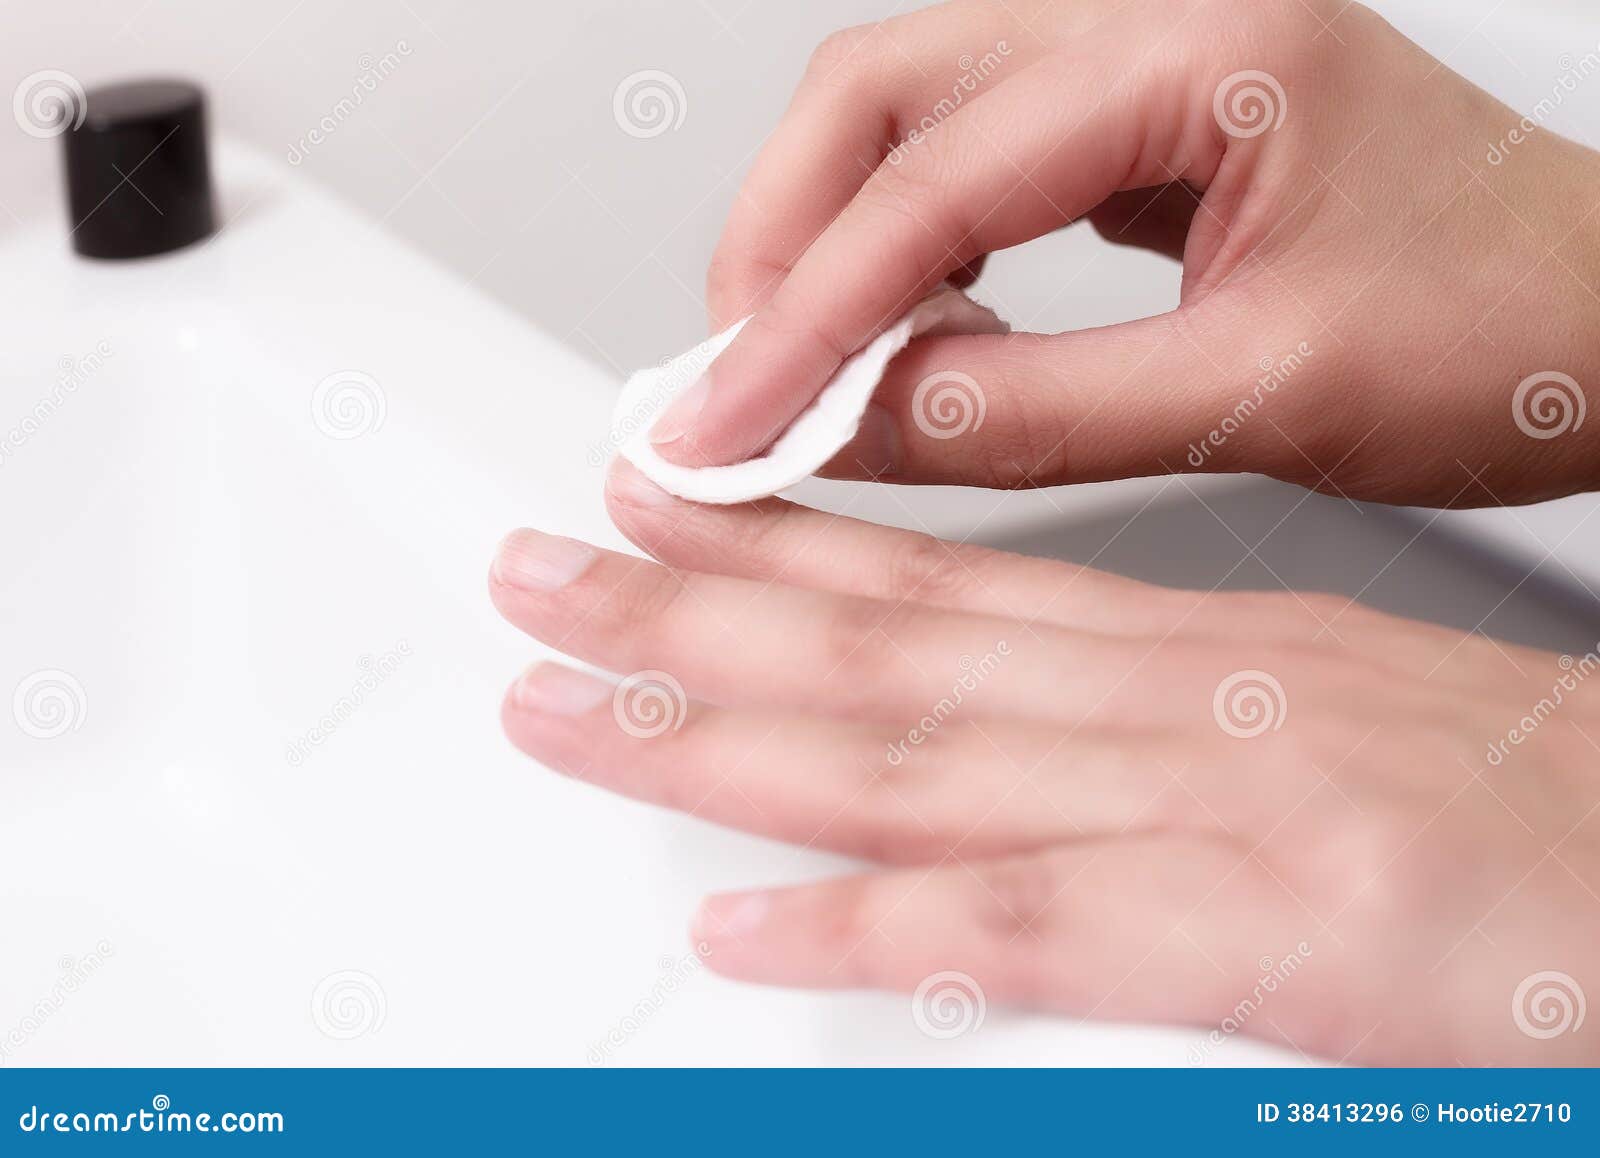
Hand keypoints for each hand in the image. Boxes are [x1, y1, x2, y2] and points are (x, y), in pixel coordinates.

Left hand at [488, 461, 1599, 1064]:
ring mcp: (1203, 808)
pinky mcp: (1264, 937)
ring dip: (718, 735)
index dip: (774, 545)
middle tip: (547, 574)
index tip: (660, 510)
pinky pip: (1023, 929)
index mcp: (1181, 652)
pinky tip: (750, 933)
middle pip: (877, 648)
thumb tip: (1006, 736)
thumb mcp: (1308, 721)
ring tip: (571, 709)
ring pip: (908, 759)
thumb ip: (1137, 729)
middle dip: (686, 611)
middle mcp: (1165, 704)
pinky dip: (874, 932)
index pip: (933, 579)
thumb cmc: (1514, 806)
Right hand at [650, 0, 1599, 507]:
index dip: (807, 312)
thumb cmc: (1512, 333)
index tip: (729, 417)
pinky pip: (971, 167)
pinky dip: (907, 256)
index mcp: (1207, 46)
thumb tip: (852, 431)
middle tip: (739, 382)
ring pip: (907, 119)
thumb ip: (1029, 415)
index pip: (932, 174)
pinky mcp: (1140, 133)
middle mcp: (1159, 25)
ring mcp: (1145, 70)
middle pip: (877, 92)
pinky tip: (905, 334)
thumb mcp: (1258, 394)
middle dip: (783, 243)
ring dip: (831, 244)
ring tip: (806, 370)